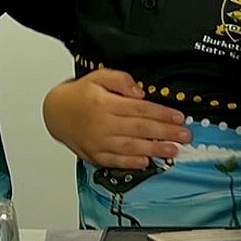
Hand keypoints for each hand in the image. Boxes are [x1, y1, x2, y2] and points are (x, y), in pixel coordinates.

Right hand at [42, 68, 191, 170]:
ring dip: (154, 150)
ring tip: (173, 150)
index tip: (178, 118)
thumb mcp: (99, 76)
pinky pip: (115, 161)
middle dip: (165, 133)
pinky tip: (146, 162)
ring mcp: (98, 142)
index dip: (161, 114)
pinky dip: (131, 163)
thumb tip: (139, 92)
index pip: (140, 109)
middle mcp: (102, 124)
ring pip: (130, 147)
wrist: (56, 112)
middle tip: (185, 136)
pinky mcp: (94, 155)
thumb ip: (121, 80)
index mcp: (105, 104)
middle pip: (140, 129)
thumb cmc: (80, 94)